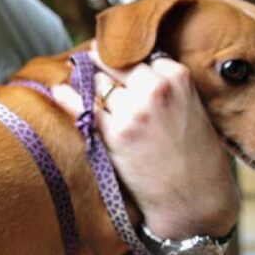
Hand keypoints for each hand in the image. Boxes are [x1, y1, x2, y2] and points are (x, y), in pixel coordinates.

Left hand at [53, 44, 237, 237]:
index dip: (126, 62)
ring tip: (76, 78)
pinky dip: (68, 97)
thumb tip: (130, 69)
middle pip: (116, 65)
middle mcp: (155, 90)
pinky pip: (84, 108)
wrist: (195, 198)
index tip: (113, 60)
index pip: (141, 56)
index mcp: (178, 78)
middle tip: (88, 61)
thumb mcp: (191, 108)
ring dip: (88, 83)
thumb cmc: (195, 156)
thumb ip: (166, 86)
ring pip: (99, 84)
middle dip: (102, 65)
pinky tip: (59, 90)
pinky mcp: (115, 135)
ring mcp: (133, 112)